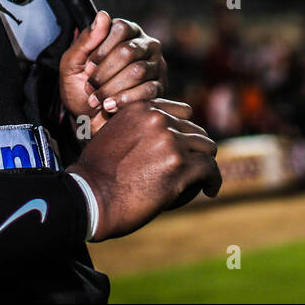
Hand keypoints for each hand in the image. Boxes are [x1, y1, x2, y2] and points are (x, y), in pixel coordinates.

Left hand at [59, 11, 168, 136]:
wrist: (89, 119)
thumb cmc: (80, 87)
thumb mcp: (73, 62)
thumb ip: (86, 39)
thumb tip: (103, 15)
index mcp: (125, 32)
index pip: (120, 28)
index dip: (101, 50)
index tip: (87, 68)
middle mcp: (145, 44)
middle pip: (128, 51)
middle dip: (104, 73)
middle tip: (89, 88)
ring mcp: (156, 65)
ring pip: (138, 71)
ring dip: (112, 88)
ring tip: (96, 100)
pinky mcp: (160, 87)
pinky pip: (147, 91)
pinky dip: (124, 100)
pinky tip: (109, 107)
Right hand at [67, 99, 220, 240]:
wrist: (90, 197)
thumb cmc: (96, 174)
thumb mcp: (109, 135)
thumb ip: (133, 129)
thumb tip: (153, 137)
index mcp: (141, 108)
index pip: (181, 112)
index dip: (185, 131)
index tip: (185, 148)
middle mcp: (158, 119)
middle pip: (195, 130)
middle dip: (196, 149)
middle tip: (194, 168)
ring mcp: (170, 141)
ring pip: (206, 148)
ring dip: (206, 164)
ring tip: (204, 179)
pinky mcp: (180, 166)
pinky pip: (210, 169)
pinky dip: (213, 180)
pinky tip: (210, 190)